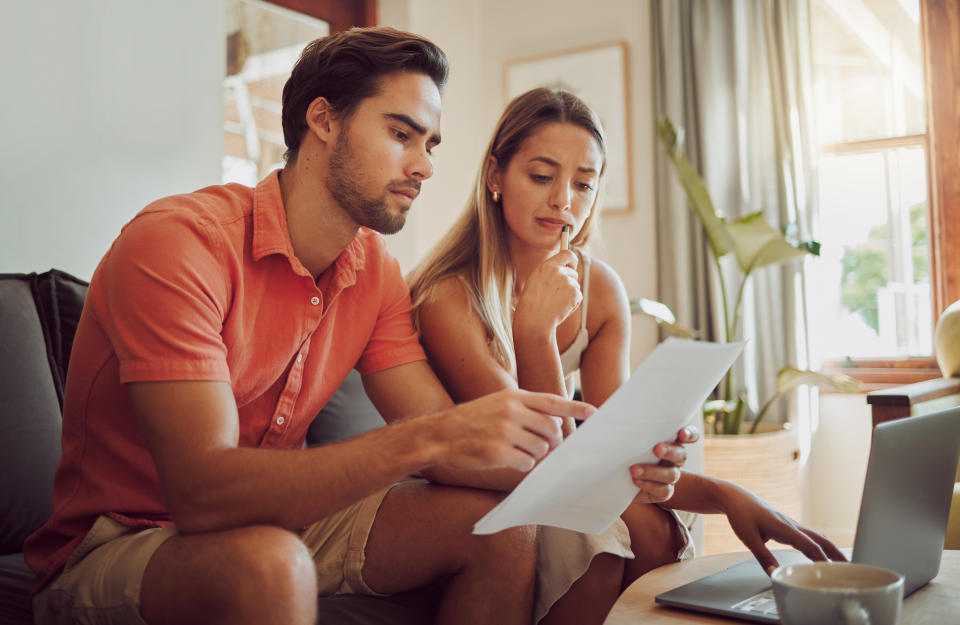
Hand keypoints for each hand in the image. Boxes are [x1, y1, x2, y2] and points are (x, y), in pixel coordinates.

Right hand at [425, 388, 594, 472]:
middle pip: (551, 430)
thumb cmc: (471, 420)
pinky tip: (507, 459)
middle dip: (552, 441)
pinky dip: (521, 465)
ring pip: (540, 449)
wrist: (440, 434)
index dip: (575, 408)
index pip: (552, 401)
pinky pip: (527, 464)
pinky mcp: (498, 453)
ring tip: (516, 450)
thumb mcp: (497, 403)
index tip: (594, 413)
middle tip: (544, 445)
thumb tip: (553, 425)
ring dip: (534, 454)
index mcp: (513, 397)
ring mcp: (505, 432)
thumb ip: (525, 409)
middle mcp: (512, 411)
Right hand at [514, 249, 580, 333]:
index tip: (572, 265)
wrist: (535, 319)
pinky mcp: (575, 293)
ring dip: (570, 293)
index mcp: (546, 266)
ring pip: (575, 285)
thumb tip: (564, 267)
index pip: (568, 254)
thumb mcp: (536, 280)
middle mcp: (558, 271)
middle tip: (557, 294)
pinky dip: (573, 302)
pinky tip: (561, 307)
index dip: (572, 260)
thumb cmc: (532, 302)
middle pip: (573, 272)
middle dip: (569, 281)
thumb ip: (549, 271)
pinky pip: (578, 295)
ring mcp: (568, 282)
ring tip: (555, 302)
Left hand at [629, 426, 698, 503]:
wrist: (621, 476)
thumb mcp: (630, 439)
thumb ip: (636, 432)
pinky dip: (649, 485)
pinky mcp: (664, 491)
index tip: (681, 434)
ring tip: (634, 470)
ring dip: (653, 471)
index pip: (690, 435)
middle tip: (656, 449)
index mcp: (672, 441)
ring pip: (672, 474)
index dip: (690, 434)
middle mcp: (675, 458)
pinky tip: (636, 481)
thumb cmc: (627, 450)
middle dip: (670, 451)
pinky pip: (664, 490)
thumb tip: (625, 422)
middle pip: (681, 454)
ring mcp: (671, 475)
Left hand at [718, 482, 846, 573]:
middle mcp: (791, 525)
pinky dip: (820, 546)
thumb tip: (775, 574)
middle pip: (820, 540)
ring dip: (831, 549)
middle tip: (851, 568)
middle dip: (836, 554)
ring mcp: (791, 524)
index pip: (809, 545)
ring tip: (843, 564)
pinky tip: (822, 554)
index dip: (822, 559)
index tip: (832, 571)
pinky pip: (809, 536)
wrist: (736, 498)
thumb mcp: (748, 538)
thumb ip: (763, 557)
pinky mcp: (788, 526)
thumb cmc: (741, 514)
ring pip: (817, 537)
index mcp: (784, 527)